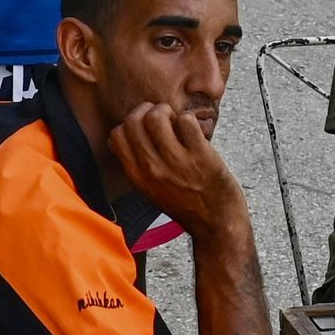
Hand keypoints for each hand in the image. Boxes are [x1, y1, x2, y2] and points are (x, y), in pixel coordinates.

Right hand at [107, 99, 245, 235]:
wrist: (217, 224)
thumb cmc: (187, 204)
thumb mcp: (152, 189)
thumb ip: (140, 164)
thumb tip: (134, 131)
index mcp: (137, 176)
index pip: (117, 135)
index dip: (131, 122)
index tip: (145, 126)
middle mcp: (152, 169)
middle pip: (133, 120)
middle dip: (148, 110)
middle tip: (163, 118)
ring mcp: (176, 162)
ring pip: (157, 116)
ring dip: (168, 112)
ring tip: (178, 123)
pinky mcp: (200, 156)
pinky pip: (186, 121)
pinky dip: (190, 120)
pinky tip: (195, 133)